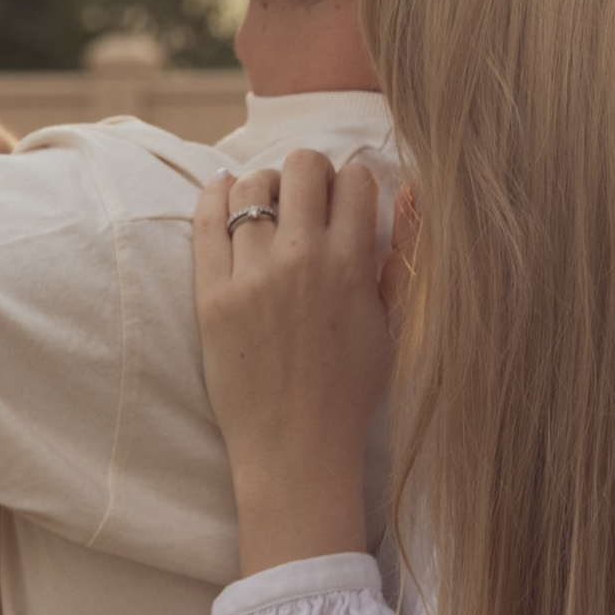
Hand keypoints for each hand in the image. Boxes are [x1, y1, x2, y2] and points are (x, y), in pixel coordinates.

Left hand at [190, 150, 391, 571]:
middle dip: (308, 174)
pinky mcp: (211, 294)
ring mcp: (252, 275)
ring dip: (264, 187)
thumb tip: (407, 193)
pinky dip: (216, 196)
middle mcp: (302, 259)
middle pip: (303, 166)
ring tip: (265, 209)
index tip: (343, 201)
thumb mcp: (389, 324)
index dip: (351, 184)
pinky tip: (223, 194)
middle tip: (304, 198)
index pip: (354, 178)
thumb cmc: (349, 391)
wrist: (295, 447)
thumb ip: (395, 257)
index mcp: (352, 265)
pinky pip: (207, 220)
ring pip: (252, 186)